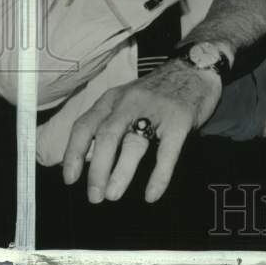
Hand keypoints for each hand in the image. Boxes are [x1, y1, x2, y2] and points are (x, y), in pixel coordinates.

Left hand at [61, 60, 222, 203]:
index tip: (70, 178)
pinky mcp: (179, 120)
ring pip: (133, 143)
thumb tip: (88, 157)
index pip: (85, 125)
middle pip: (106, 136)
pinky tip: (152, 194)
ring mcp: (156, 110)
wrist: (195, 68)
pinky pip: (166, 152)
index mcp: (114, 99)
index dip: (74, 153)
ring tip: (112, 195)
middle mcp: (130, 102)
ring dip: (120, 172)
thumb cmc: (159, 91)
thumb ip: (109, 120)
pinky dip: (158, 176)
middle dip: (97, 169)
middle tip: (94, 195)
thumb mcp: (128, 97)